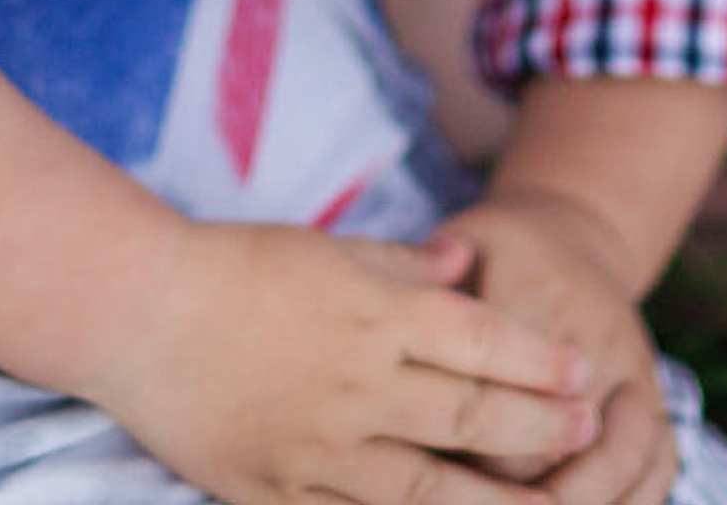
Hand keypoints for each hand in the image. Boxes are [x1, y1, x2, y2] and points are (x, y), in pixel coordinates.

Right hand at [90, 219, 598, 504]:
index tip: (585, 371)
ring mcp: (322, 449)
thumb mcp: (326, 247)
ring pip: (432, 490)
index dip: (538, 358)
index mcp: (371, 313)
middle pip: (472, 416)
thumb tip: (466, 262)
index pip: (480, 338)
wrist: (138, 312)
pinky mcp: (281, 493)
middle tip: (589, 433)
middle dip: (540, 429)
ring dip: (500, 502)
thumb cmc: (234, 266)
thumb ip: (402, 264)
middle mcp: (359, 384)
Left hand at [430, 188, 672, 504]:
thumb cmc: (497, 249)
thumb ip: (426, 283)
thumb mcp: (462, 243)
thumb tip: (388, 318)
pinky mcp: (656, 393)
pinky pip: (659, 459)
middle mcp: (595, 325)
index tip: (429, 459)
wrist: (579, 231)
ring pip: (622, 452)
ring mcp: (634, 363)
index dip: (471, 435)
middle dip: (526, 483)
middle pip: (565, 430)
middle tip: (472, 499)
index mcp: (535, 285)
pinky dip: (634, 499)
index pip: (504, 378)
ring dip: (584, 497)